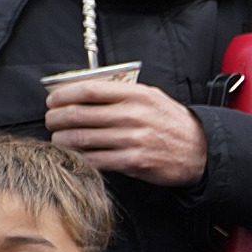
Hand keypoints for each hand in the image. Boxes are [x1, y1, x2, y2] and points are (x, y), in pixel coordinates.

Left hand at [43, 79, 207, 186]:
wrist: (200, 150)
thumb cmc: (170, 122)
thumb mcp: (151, 98)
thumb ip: (121, 93)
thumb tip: (83, 91)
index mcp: (136, 95)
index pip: (89, 90)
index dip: (63, 95)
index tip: (52, 100)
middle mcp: (134, 115)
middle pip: (78, 114)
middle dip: (56, 119)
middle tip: (50, 121)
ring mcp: (133, 139)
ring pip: (81, 138)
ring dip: (62, 140)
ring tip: (58, 139)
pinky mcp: (134, 161)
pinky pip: (95, 159)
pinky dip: (79, 157)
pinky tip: (74, 155)